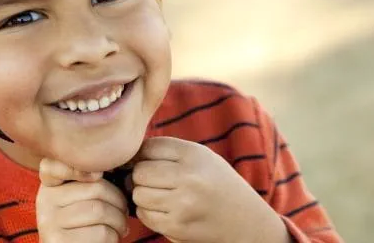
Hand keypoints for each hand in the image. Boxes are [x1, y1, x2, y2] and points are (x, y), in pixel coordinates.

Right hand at [36, 158, 129, 242]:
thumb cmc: (88, 223)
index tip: (98, 174)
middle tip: (124, 212)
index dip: (77, 167)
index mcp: (51, 185)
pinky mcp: (58, 241)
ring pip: (99, 210)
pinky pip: (100, 232)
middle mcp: (45, 200)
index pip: (54, 165)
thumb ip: (90, 181)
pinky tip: (111, 238)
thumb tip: (100, 171)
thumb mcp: (84, 197)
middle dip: (119, 201)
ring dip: (119, 220)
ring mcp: (49, 221)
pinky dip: (114, 236)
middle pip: (95, 188)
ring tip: (121, 226)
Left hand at [131, 137, 289, 242]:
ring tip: (161, 196)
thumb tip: (127, 154)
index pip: (148, 147)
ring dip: (143, 196)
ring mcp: (183, 203)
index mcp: (194, 154)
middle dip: (140, 177)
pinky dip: (149, 213)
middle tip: (151, 181)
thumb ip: (169, 151)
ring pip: (138, 194)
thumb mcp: (202, 158)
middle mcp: (189, 176)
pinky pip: (145, 215)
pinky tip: (165, 211)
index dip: (141, 155)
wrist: (246, 221)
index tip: (146, 162)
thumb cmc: (217, 185)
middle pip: (140, 171)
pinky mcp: (177, 226)